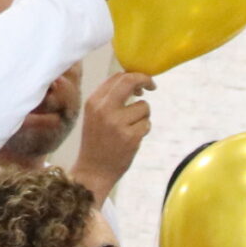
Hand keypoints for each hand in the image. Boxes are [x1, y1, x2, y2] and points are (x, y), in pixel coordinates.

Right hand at [75, 72, 152, 194]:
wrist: (93, 170)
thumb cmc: (98, 141)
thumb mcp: (95, 115)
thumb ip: (110, 98)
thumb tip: (134, 80)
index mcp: (93, 102)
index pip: (117, 77)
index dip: (134, 76)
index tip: (142, 83)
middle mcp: (104, 110)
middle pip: (130, 82)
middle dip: (145, 80)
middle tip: (152, 86)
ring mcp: (117, 123)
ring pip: (144, 107)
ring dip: (143, 117)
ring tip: (130, 129)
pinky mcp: (130, 137)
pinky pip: (147, 123)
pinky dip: (144, 130)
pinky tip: (132, 139)